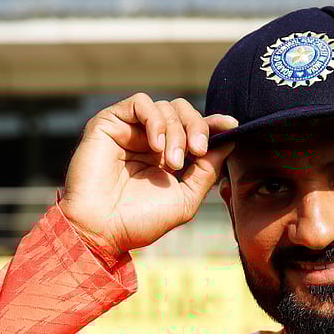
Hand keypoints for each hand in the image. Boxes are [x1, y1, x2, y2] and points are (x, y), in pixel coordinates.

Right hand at [59, 94, 238, 253]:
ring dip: (176, 131)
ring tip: (172, 162)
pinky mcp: (109, 123)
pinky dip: (155, 120)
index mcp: (165, 156)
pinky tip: (155, 146)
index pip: (193, 130)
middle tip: (198, 151)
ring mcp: (129, 130)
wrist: (101, 230)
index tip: (232, 126)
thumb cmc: (139, 221)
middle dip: (197, 127)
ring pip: (165, 107)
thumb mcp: (185, 198)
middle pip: (182, 111)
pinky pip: (140, 102)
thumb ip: (207, 170)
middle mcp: (147, 140)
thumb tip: (230, 141)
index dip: (214, 124)